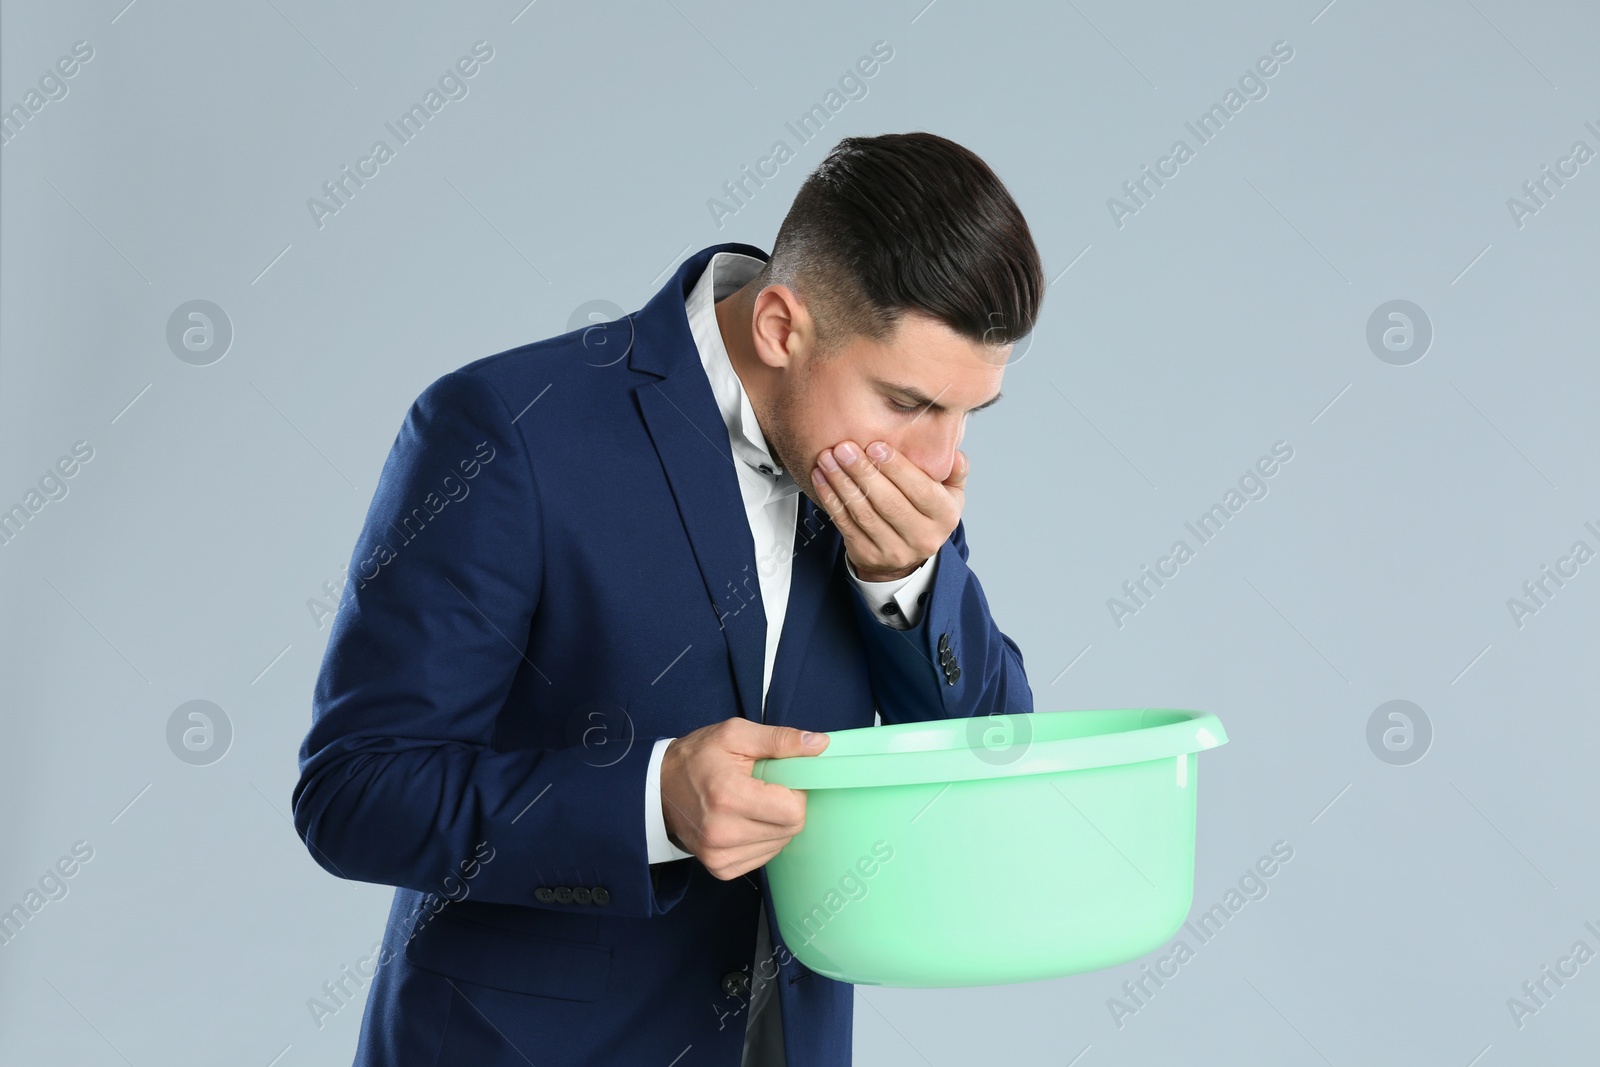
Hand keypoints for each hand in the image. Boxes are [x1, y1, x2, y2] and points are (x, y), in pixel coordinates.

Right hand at [659, 718, 829, 880]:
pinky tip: (744, 821)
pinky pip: (764, 856)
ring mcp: (720, 855)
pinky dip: (763, 838)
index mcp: (728, 796)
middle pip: (791, 829)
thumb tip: (820, 744)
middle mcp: (723, 833)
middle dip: (787, 806)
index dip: (796, 792)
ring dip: (775, 823)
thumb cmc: (697, 758)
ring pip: (780, 844)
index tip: (780, 779)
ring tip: (751, 803)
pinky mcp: (721, 869)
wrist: (658, 789)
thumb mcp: (735, 735)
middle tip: (765, 788)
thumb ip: (780, 739)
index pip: (793, 811)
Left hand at [811, 440, 966, 581]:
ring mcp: (894, 550)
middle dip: (863, 472)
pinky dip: (831, 500)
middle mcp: (923, 537)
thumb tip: (954, 454)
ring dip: (842, 483)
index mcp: (945, 516)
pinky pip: (846, 525)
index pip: (921, 490)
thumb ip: (954, 470)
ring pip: (864, 514)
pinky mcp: (868, 555)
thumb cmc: (925, 512)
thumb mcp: (949, 492)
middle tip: (844, 448)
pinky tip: (821, 479)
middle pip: (889, 502)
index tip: (875, 446)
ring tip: (828, 459)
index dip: (897, 468)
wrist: (907, 555)